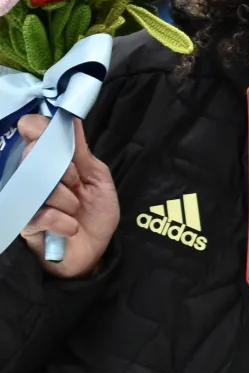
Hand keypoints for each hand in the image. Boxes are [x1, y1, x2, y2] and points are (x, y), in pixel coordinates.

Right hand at [16, 115, 118, 278]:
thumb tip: (73, 121)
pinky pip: (40, 215)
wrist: (96, 251)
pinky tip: (71, 227)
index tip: (44, 129)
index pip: (34, 136)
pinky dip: (63, 221)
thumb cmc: (95, 214)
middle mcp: (34, 178)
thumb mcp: (98, 180)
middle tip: (75, 182)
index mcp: (52, 164)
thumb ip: (83, 154)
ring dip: (66, 198)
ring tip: (76, 209)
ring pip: (39, 185)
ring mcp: (27, 201)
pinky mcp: (26, 225)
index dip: (38, 128)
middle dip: (62, 168)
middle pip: (31, 156)